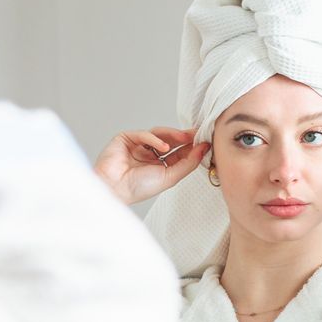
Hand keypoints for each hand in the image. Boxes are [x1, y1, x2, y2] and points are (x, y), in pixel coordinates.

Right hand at [93, 127, 208, 205]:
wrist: (114, 188)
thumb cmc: (139, 188)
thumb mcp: (170, 177)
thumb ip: (188, 163)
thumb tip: (205, 148)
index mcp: (160, 165)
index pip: (180, 152)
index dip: (193, 146)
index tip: (207, 140)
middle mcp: (150, 154)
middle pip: (172, 140)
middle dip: (185, 137)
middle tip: (199, 133)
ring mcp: (138, 146)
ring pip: (159, 134)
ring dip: (173, 135)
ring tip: (185, 137)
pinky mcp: (126, 138)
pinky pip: (144, 134)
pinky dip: (155, 139)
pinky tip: (163, 147)